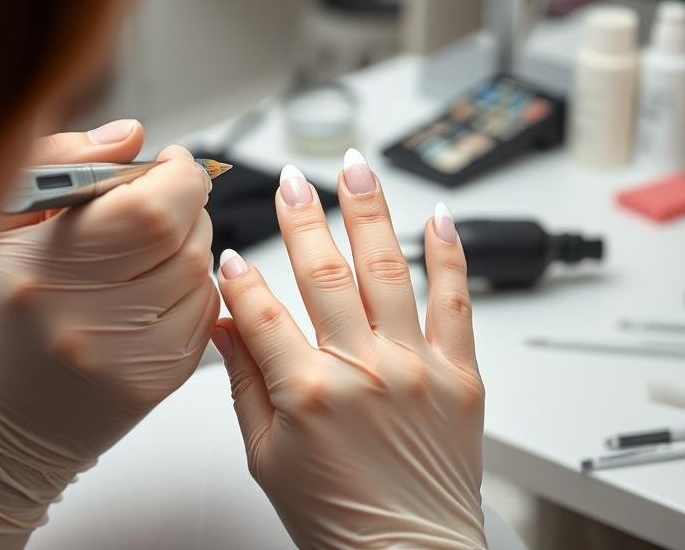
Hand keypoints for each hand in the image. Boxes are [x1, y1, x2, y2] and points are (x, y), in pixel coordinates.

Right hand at [0, 120, 219, 548]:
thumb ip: (64, 164)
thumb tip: (130, 137)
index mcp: (42, 270)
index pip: (152, 208)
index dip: (177, 175)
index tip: (168, 164)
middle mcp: (87, 321)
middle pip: (186, 238)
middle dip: (186, 205)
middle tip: (158, 202)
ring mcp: (127, 360)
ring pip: (203, 273)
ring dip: (191, 245)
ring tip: (148, 248)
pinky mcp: (156, 385)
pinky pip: (205, 313)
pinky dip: (191, 287)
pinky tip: (152, 288)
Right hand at [212, 150, 485, 549]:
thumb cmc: (338, 519)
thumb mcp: (267, 457)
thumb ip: (245, 384)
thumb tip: (225, 326)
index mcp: (308, 393)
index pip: (261, 312)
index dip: (240, 278)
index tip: (230, 252)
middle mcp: (364, 371)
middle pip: (324, 273)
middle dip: (302, 217)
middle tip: (291, 180)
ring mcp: (416, 368)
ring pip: (388, 271)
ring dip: (369, 213)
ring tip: (356, 169)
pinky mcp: (460, 376)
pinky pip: (457, 304)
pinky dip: (450, 257)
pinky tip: (438, 219)